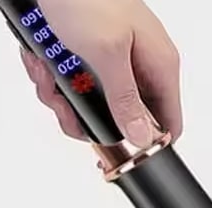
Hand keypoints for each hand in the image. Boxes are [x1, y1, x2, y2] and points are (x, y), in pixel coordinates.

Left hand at [21, 0, 181, 145]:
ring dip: (63, 95)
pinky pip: (76, 81)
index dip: (146, 143)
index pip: (169, 122)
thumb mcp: (106, 53)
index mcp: (159, 66)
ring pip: (93, 102)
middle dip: (85, 116)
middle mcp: (141, 66)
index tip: (116, 151)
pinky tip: (42, 59)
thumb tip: (143, 136)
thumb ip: (125, 99)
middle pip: (122, 117)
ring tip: (46, 74)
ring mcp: (116, 60)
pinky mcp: (92, 53)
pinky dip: (54, 76)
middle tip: (63, 105)